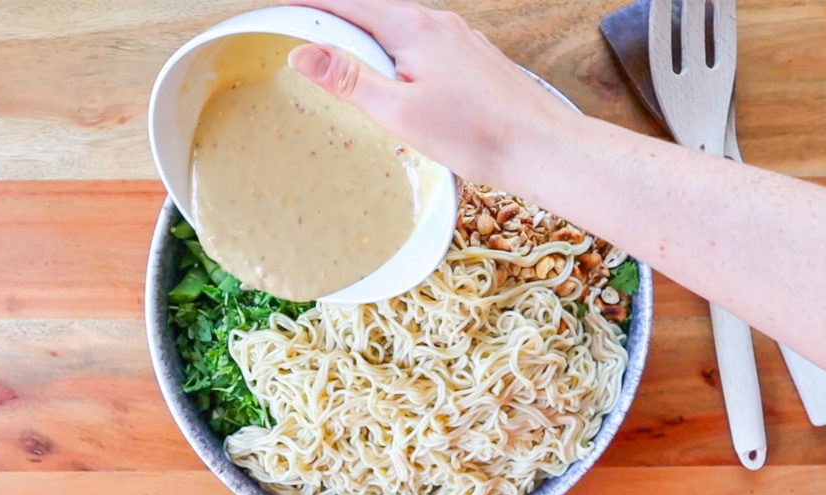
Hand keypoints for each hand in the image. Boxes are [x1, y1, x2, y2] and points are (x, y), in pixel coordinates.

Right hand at [286, 0, 578, 191]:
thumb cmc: (476, 134)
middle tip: (306, 38)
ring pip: (401, 30)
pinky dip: (399, 55)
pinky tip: (399, 82)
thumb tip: (303, 53)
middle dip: (338, 22)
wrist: (542, 148)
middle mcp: (439, 23)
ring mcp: (460, 39)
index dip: (309, 6)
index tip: (283, 10)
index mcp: (414, 28)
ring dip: (370, 42)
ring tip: (346, 64)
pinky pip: (424, 46)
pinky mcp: (474, 59)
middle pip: (373, 11)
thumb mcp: (399, 112)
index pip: (346, 3)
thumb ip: (349, 80)